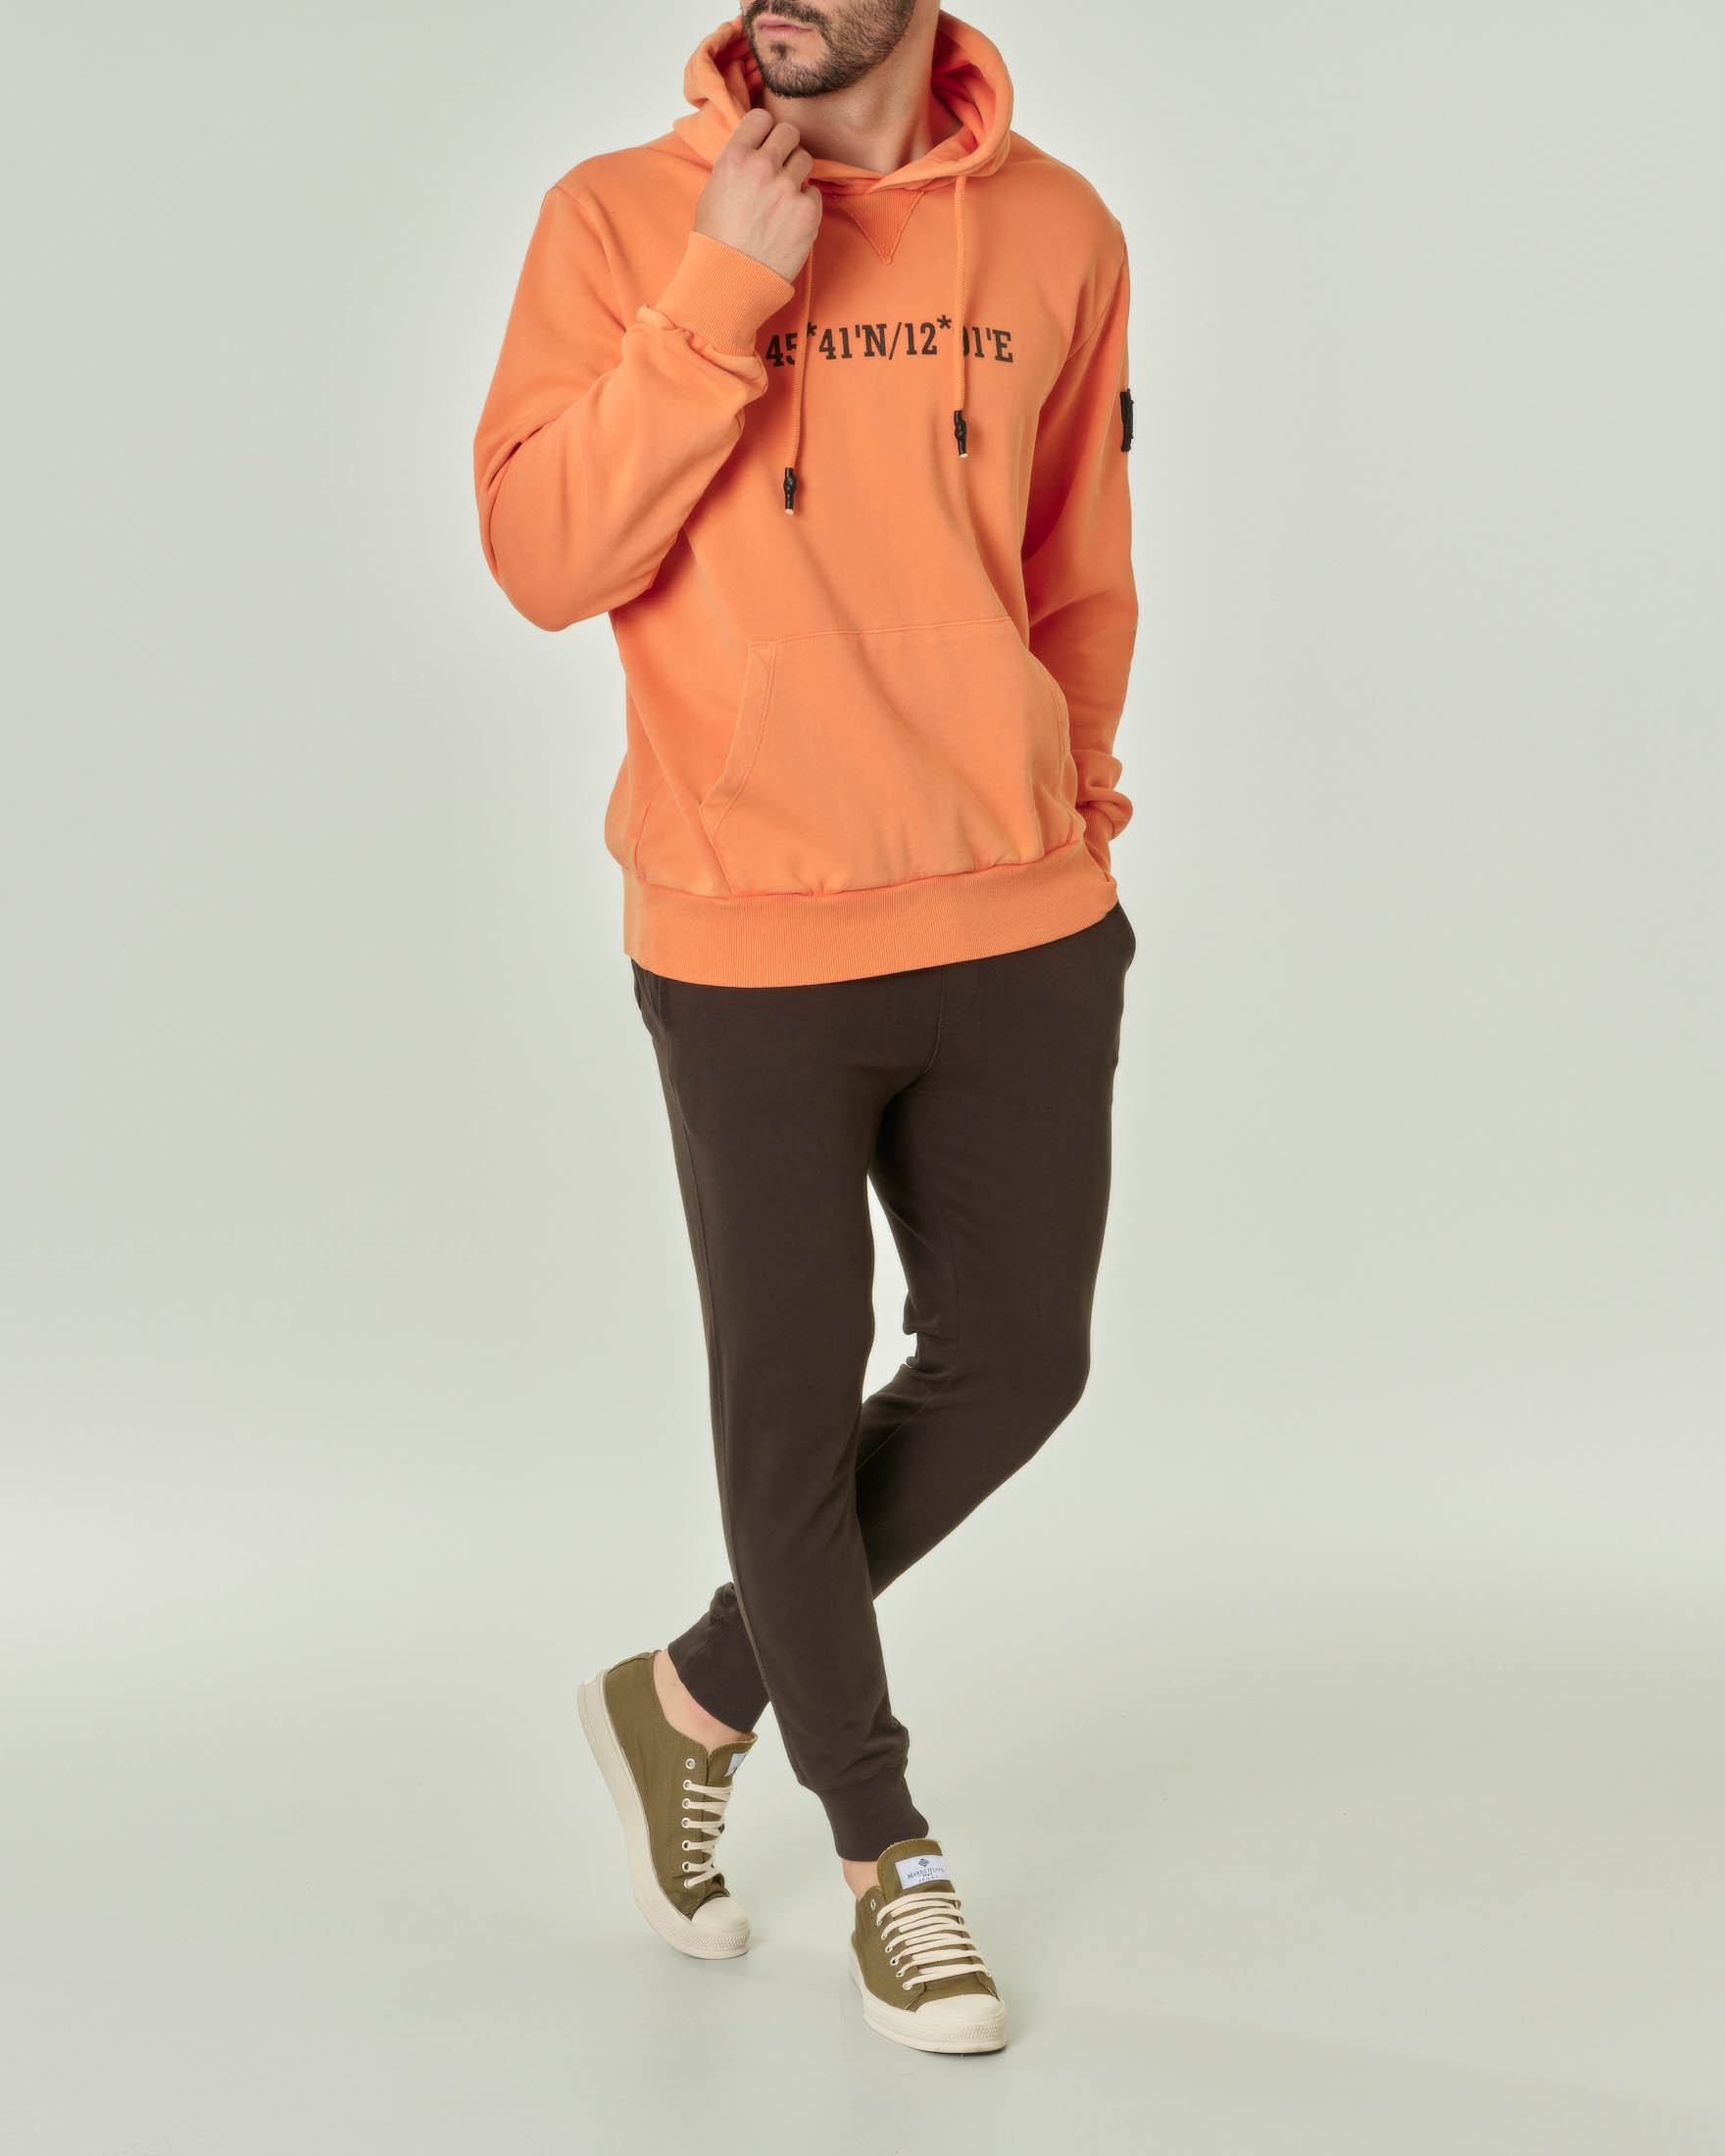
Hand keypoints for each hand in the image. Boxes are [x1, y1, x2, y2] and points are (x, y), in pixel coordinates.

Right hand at [694, 106, 821, 284]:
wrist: (730, 279)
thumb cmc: (716, 240)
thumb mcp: (713, 189)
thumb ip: (736, 164)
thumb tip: (754, 150)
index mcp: (734, 157)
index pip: (761, 118)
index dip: (765, 130)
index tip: (765, 143)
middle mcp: (762, 167)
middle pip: (789, 132)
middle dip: (786, 146)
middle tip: (780, 166)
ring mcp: (787, 188)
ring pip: (805, 159)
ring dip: (797, 173)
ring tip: (783, 196)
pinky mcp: (807, 212)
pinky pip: (814, 193)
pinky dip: (805, 204)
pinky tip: (789, 220)